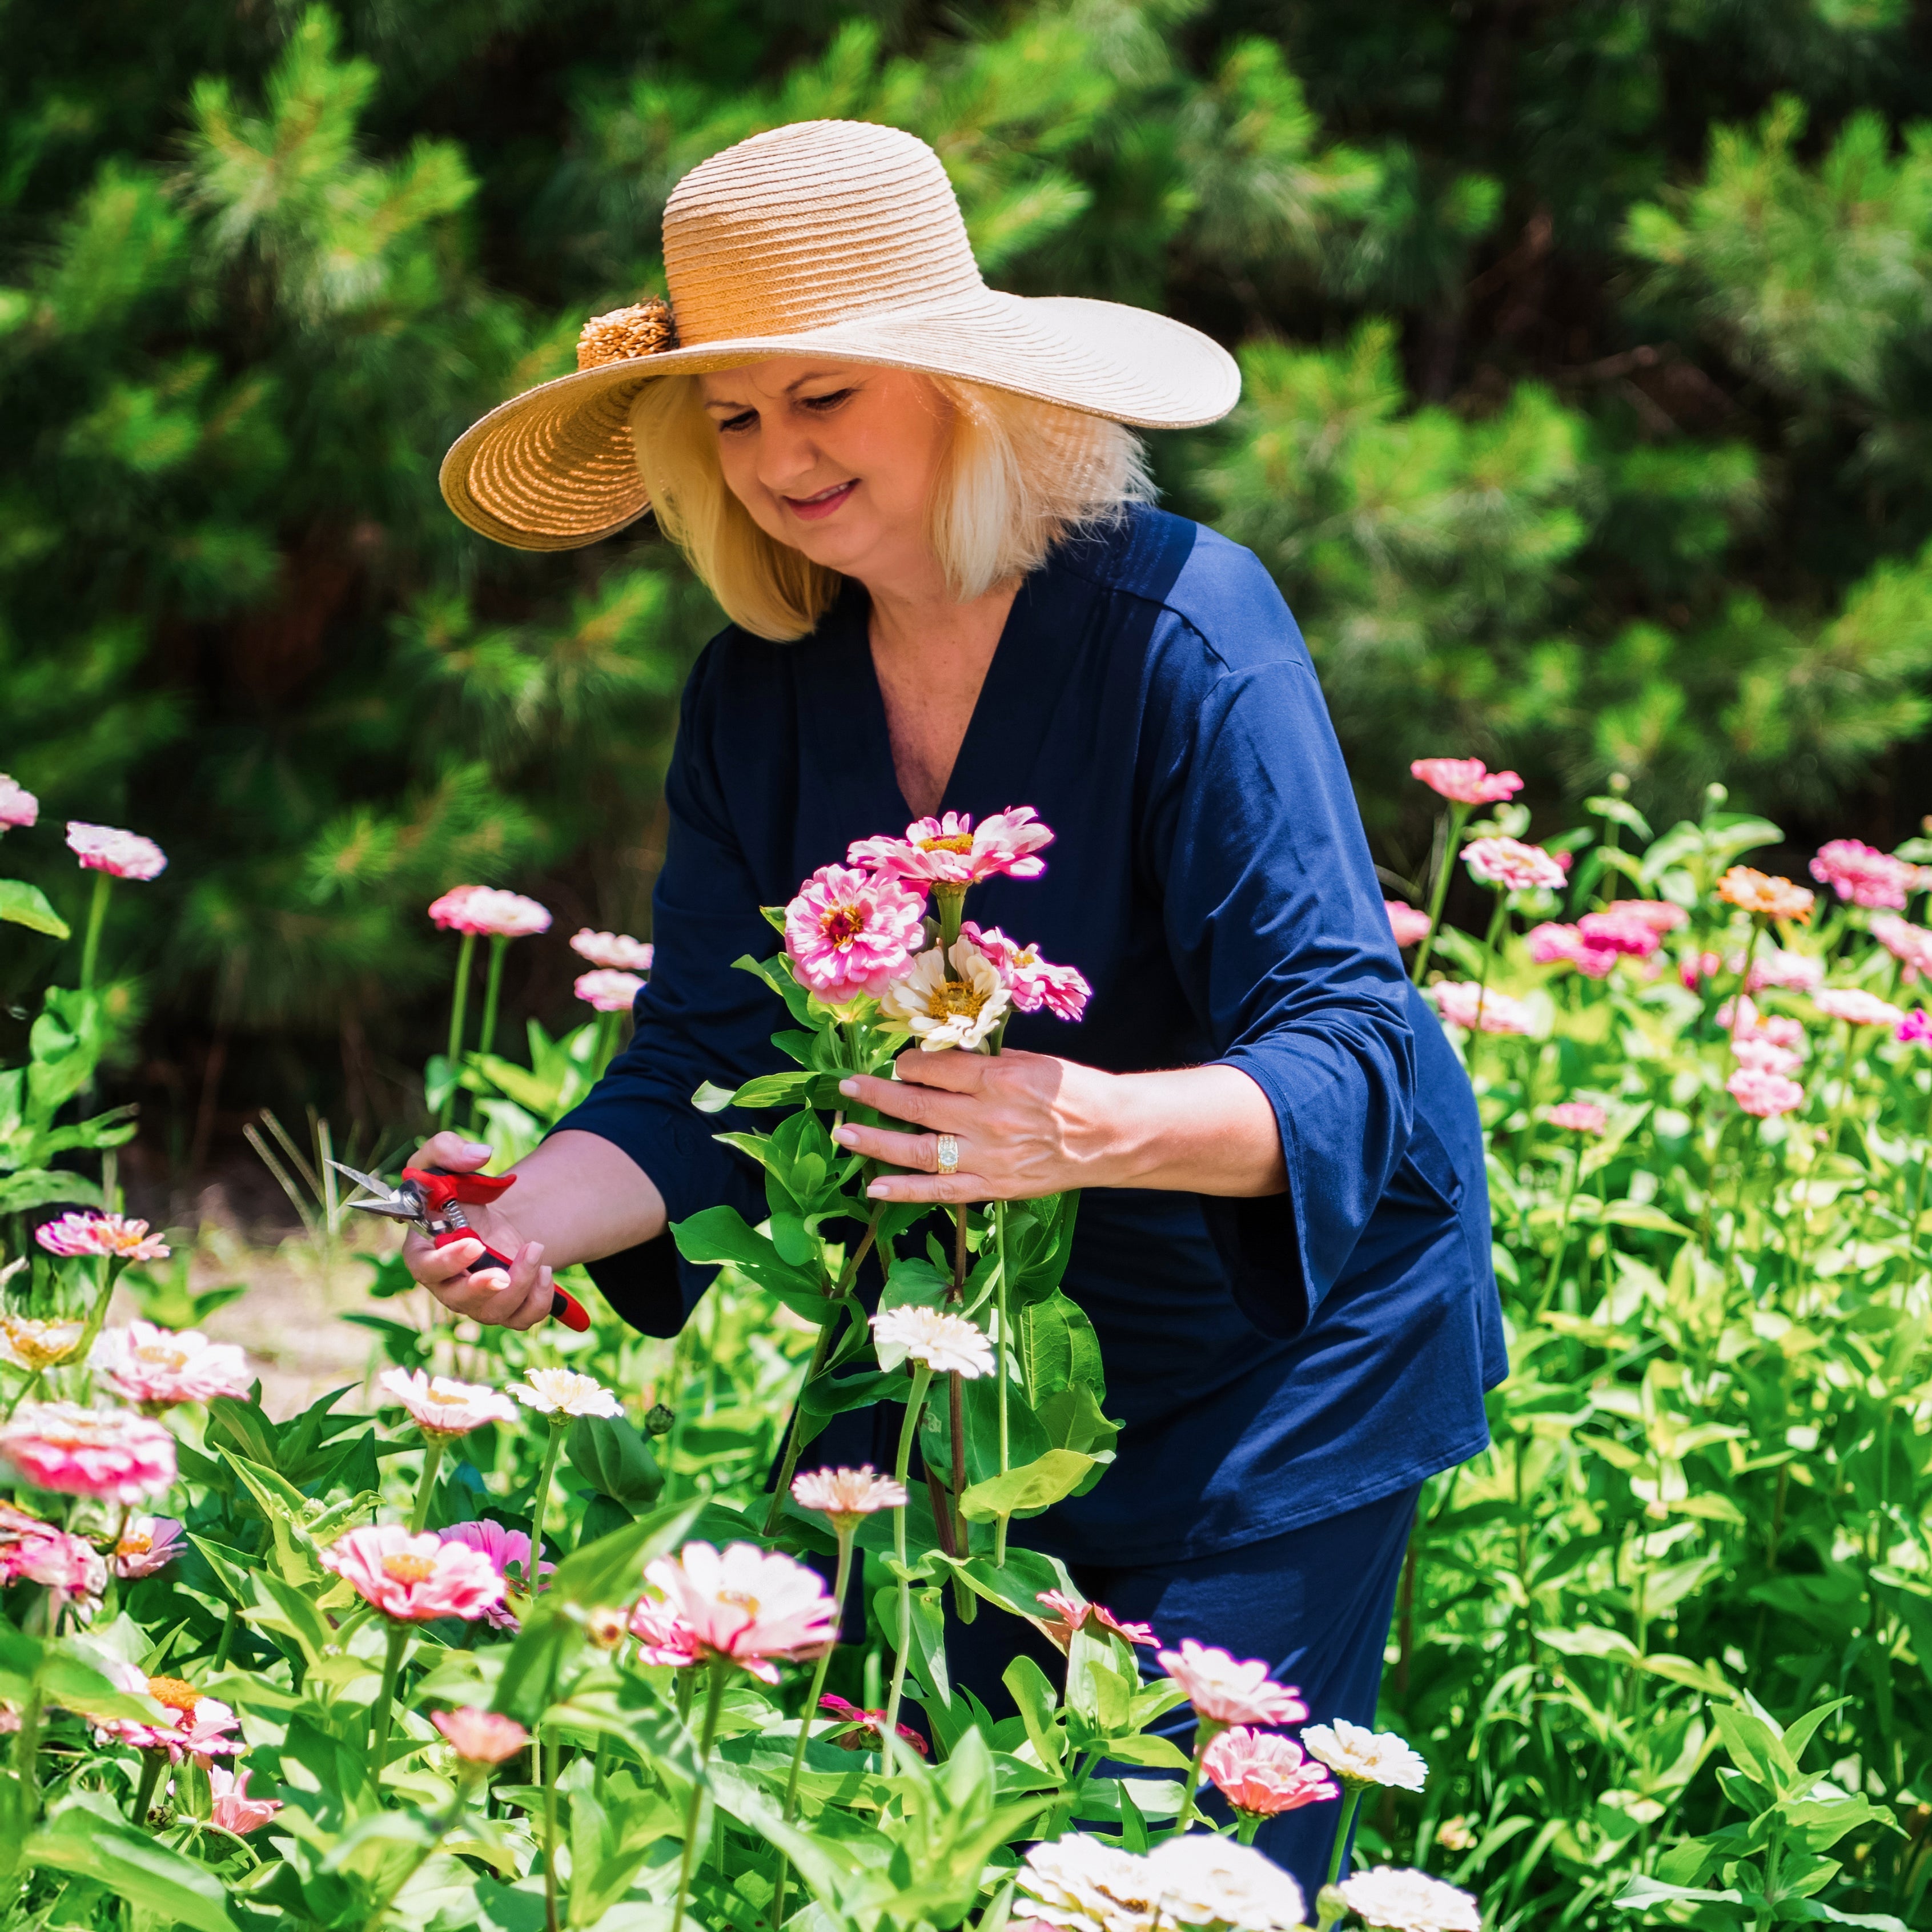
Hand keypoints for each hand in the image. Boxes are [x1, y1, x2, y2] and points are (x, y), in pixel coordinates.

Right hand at [400, 1132, 555, 1330]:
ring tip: (535, 1250)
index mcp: (424, 1251)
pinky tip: (546, 1271)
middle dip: (482, 1288)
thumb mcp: (447, 1162)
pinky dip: (539, 1300)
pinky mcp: (504, 1308)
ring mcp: (476, 1300)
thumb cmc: (459, 1192)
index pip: (424, 1268)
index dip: (446, 1263)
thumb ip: (448, 1149)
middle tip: (503, 1273)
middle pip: (458, 1300)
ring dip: (521, 1284)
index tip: (474, 1244)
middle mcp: (447, 1283)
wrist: (492, 1216)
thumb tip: (479, 1154)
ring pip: (494, 1311)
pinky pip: (522, 1319)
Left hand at [829, 1049, 1123, 1203]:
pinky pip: (941, 1191)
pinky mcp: (994, 1187)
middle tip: (845, 1087)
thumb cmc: (1074, 1092)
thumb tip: (937, 1060)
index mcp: (1000, 1080)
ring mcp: (989, 1158)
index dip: (909, 1064)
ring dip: (876, 1141)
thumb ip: (984, 1063)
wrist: (1113, 1136)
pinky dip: (905, 1190)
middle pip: (918, 1106)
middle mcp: (988, 1119)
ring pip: (920, 1151)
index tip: (898, 1062)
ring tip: (844, 1133)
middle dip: (876, 1095)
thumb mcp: (1031, 1062)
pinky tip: (875, 1187)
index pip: (937, 1069)